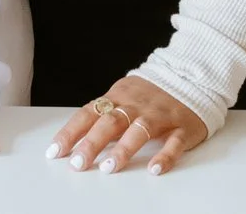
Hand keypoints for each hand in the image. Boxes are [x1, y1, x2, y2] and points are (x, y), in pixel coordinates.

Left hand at [48, 76, 206, 175]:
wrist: (191, 77)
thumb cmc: (150, 94)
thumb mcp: (123, 96)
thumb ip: (103, 115)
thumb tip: (74, 138)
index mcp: (117, 97)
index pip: (88, 114)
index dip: (70, 132)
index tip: (55, 151)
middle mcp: (136, 106)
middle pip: (110, 122)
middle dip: (92, 143)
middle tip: (77, 163)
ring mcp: (159, 116)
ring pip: (139, 131)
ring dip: (123, 150)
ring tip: (108, 168)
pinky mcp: (182, 127)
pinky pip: (174, 142)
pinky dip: (165, 156)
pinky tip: (155, 169)